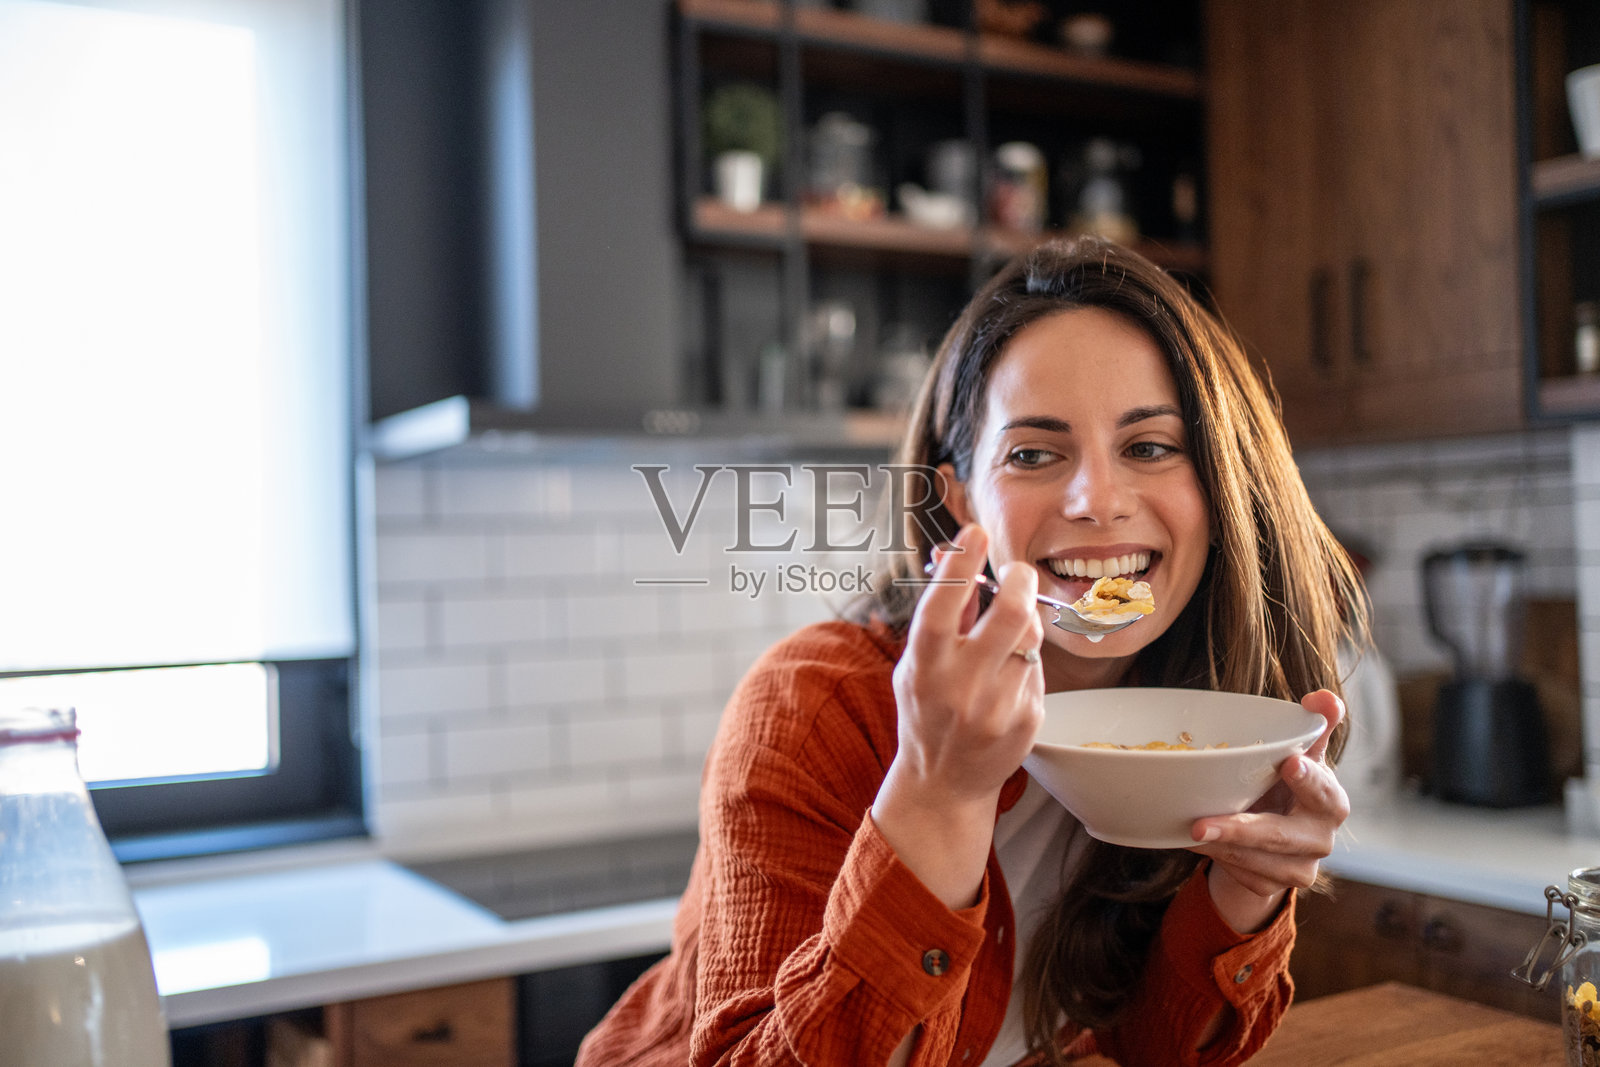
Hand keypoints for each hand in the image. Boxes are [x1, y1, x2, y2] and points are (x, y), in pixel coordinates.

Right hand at [870, 524, 1045, 907]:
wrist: (942, 785)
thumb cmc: (925, 712)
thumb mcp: (916, 664)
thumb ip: (943, 615)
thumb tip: (960, 555)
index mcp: (925, 667)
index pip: (944, 604)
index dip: (962, 561)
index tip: (976, 530)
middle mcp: (961, 687)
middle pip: (1012, 616)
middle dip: (1022, 581)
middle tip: (1019, 572)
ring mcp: (999, 707)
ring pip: (1030, 639)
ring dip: (1022, 627)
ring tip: (1004, 638)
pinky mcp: (1028, 720)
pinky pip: (1037, 670)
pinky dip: (1024, 665)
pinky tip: (1005, 683)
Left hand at [1189, 690, 1349, 931]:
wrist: (1275, 836)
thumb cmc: (1287, 785)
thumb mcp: (1301, 754)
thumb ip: (1314, 725)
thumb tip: (1324, 697)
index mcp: (1330, 803)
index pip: (1325, 793)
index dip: (1309, 780)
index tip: (1288, 762)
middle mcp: (1319, 840)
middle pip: (1280, 837)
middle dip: (1241, 831)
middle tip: (1200, 825)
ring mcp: (1297, 869)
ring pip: (1253, 860)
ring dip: (1218, 845)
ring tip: (1185, 828)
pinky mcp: (1269, 886)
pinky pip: (1237, 873)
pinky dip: (1213, 856)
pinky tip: (1189, 840)